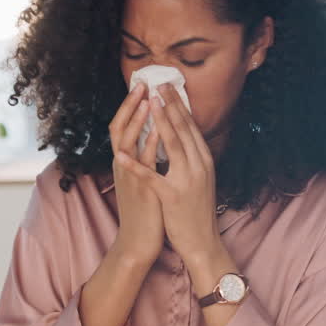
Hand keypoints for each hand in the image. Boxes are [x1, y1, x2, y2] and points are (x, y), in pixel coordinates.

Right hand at [107, 83, 163, 265]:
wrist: (138, 241)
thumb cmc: (144, 211)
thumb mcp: (142, 180)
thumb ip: (144, 160)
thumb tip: (154, 140)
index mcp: (125, 162)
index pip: (123, 126)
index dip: (129, 106)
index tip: (141, 86)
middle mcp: (123, 166)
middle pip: (120, 127)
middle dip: (130, 104)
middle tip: (142, 82)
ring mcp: (130, 176)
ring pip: (128, 141)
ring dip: (138, 119)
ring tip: (148, 98)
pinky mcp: (140, 189)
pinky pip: (143, 163)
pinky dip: (148, 145)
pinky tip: (157, 130)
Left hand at [113, 84, 220, 265]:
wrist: (203, 242)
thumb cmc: (196, 212)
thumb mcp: (199, 180)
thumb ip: (192, 159)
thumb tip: (182, 138)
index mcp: (203, 161)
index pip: (191, 127)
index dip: (179, 105)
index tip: (168, 86)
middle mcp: (199, 166)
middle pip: (183, 129)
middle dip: (169, 104)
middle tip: (159, 83)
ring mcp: (187, 180)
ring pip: (172, 145)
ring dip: (159, 121)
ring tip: (148, 103)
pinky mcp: (172, 197)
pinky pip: (151, 177)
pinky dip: (136, 164)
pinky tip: (121, 153)